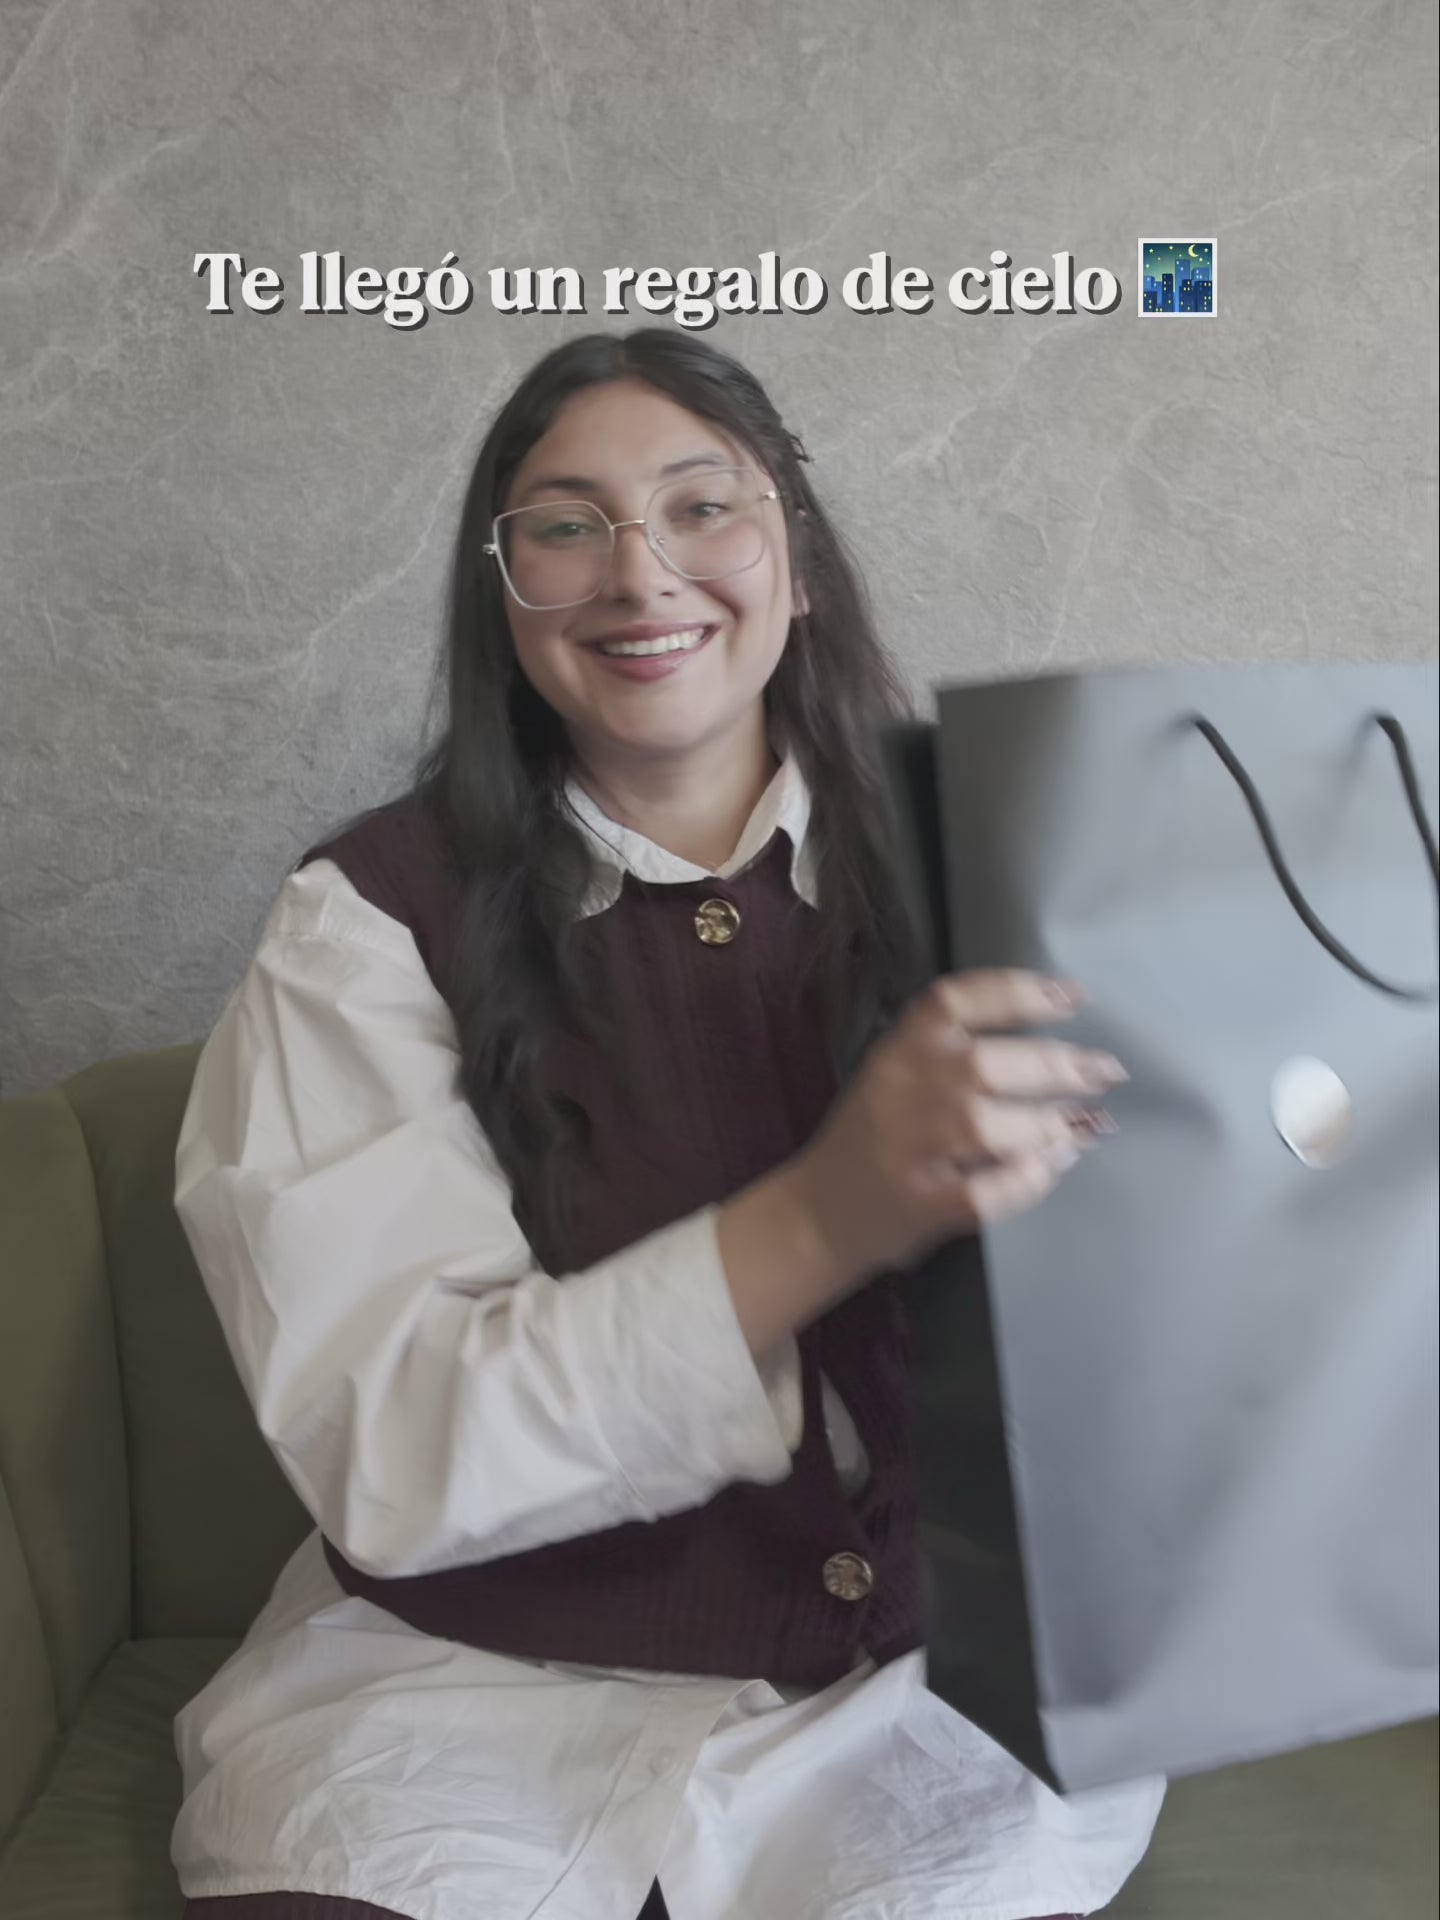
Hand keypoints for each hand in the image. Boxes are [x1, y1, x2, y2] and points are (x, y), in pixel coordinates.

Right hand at [788, 970, 1126, 1280]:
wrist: (818, 1212)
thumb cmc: (873, 1135)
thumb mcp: (897, 1073)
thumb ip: (955, 1050)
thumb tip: (1056, 1041)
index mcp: (898, 1050)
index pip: (955, 1001)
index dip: (1018, 993)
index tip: (1074, 996)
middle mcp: (900, 1093)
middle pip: (982, 1064)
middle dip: (1056, 1065)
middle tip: (1105, 1070)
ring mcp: (907, 1150)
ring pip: (983, 1126)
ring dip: (1046, 1124)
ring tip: (1086, 1124)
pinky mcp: (920, 1204)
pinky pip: (983, 1191)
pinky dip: (1027, 1179)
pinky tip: (1054, 1165)